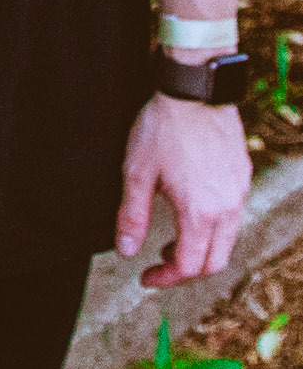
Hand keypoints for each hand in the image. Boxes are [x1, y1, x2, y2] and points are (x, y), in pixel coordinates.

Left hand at [115, 93, 251, 287]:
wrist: (195, 90)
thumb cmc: (163, 128)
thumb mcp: (136, 173)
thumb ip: (131, 216)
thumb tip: (127, 252)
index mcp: (200, 213)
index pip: (188, 266)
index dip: (165, 279)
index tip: (145, 277)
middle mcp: (227, 208)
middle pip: (214, 262)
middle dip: (185, 271)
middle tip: (160, 263)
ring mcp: (239, 192)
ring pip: (227, 241)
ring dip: (201, 250)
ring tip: (174, 239)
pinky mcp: (243, 176)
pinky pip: (234, 216)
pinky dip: (214, 228)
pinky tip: (193, 211)